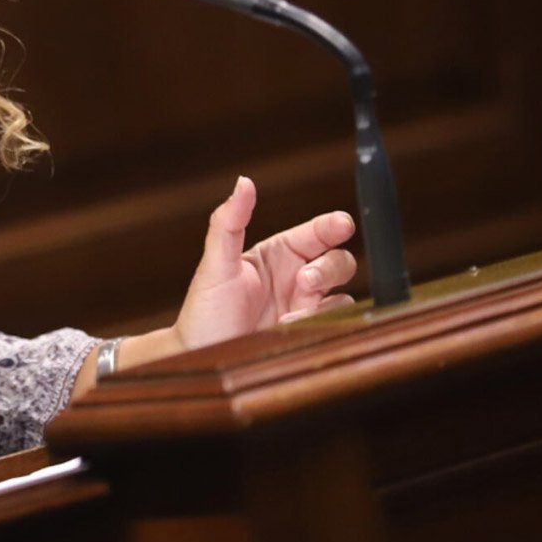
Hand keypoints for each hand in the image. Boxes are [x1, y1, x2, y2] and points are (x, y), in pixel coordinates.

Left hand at [170, 176, 357, 352]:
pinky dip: (322, 322)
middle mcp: (294, 278)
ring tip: (291, 315)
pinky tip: (291, 328)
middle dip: (329, 268)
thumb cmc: (204, 311)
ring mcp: (302, 306)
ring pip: (342, 293)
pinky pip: (334, 322)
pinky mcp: (306, 333)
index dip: (332, 225)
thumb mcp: (216, 264)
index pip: (316, 233)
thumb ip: (228, 222)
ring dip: (324, 300)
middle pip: (339, 261)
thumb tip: (243, 182)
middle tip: (305, 282)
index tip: (342, 224)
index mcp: (276, 255)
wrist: (200, 359)